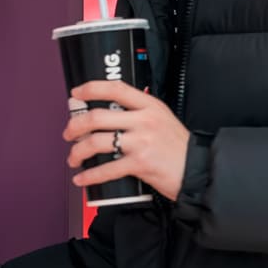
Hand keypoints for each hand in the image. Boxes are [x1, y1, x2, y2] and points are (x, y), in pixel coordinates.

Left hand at [64, 80, 190, 201]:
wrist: (198, 170)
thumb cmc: (179, 147)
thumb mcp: (162, 119)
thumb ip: (138, 113)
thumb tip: (107, 116)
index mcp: (149, 105)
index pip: (115, 88)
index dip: (91, 89)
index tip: (76, 94)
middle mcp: (144, 120)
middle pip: (97, 116)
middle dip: (75, 125)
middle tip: (69, 133)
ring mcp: (141, 142)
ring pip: (96, 142)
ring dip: (77, 151)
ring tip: (74, 157)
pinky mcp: (140, 164)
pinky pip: (106, 169)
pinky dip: (89, 175)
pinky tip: (82, 178)